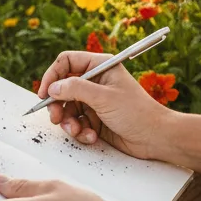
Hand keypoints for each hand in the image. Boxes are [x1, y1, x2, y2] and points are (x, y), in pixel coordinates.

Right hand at [37, 51, 170, 158]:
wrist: (156, 138)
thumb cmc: (137, 112)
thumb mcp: (104, 98)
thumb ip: (75, 89)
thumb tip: (53, 88)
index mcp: (100, 66)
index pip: (66, 62)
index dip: (52, 76)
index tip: (44, 93)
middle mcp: (95, 81)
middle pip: (62, 88)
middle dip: (58, 105)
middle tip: (56, 118)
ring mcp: (95, 101)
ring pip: (67, 108)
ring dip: (69, 122)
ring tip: (78, 131)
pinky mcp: (95, 118)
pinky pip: (77, 122)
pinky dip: (80, 131)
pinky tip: (91, 137)